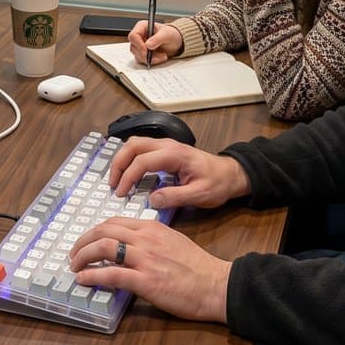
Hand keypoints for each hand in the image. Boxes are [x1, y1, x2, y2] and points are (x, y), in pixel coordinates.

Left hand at [68, 218, 231, 322]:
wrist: (215, 284)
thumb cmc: (198, 267)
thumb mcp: (173, 242)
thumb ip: (151, 240)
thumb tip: (130, 247)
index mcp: (152, 228)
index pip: (114, 222)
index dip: (95, 231)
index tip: (86, 241)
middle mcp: (145, 239)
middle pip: (104, 230)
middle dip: (83, 241)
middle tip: (74, 253)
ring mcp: (144, 259)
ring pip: (103, 247)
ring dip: (82, 256)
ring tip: (74, 266)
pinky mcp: (145, 281)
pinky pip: (111, 274)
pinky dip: (92, 275)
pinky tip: (82, 279)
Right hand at [105, 137, 250, 210]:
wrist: (231, 174)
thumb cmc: (218, 183)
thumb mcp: (199, 194)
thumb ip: (175, 197)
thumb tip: (152, 200)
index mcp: (174, 154)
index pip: (142, 161)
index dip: (128, 177)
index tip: (121, 193)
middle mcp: (167, 145)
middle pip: (132, 145)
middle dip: (118, 163)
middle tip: (112, 184)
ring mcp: (166, 145)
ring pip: (135, 144)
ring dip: (122, 159)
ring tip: (117, 180)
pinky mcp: (165, 150)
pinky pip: (141, 149)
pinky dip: (130, 159)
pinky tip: (129, 175)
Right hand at [129, 19, 183, 65]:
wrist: (176, 42)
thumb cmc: (171, 34)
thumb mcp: (167, 34)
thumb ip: (157, 39)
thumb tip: (148, 45)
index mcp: (142, 27)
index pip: (133, 36)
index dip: (138, 44)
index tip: (146, 51)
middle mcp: (139, 36)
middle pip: (134, 47)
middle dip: (146, 54)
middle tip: (159, 56)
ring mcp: (140, 45)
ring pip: (137, 55)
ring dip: (150, 59)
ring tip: (162, 56)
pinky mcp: (143, 53)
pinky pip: (142, 60)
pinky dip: (151, 61)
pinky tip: (160, 58)